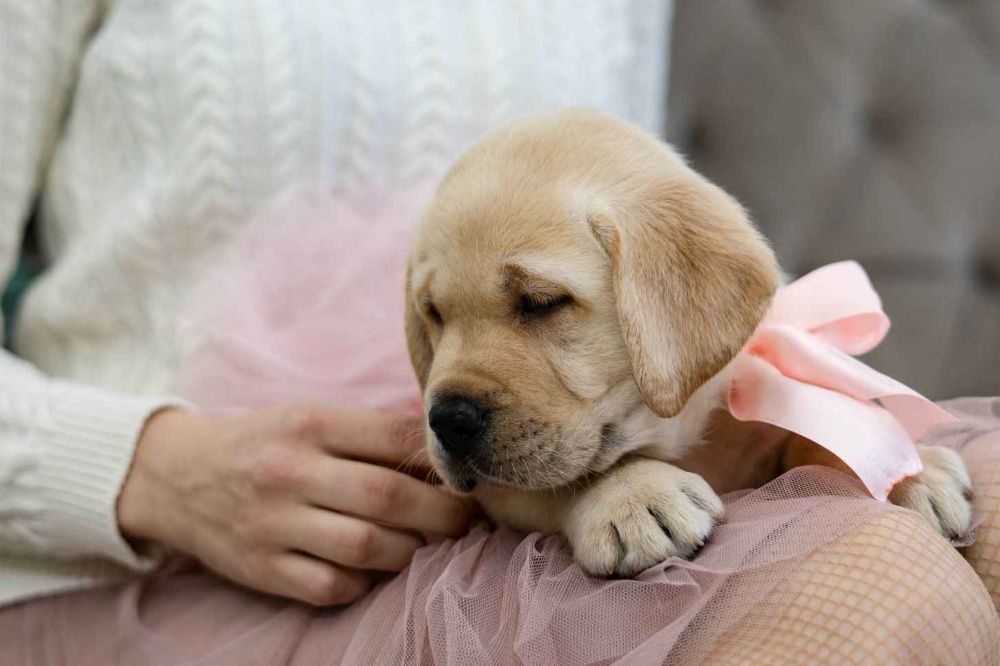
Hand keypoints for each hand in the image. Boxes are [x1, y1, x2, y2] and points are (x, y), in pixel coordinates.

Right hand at [117, 405, 473, 605]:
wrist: (176, 475)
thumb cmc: (264, 443)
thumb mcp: (308, 418)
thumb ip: (368, 432)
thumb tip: (444, 456)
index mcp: (309, 423)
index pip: (394, 436)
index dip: (443, 460)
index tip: (469, 477)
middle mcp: (290, 470)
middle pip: (387, 496)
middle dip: (443, 514)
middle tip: (468, 522)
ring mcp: (273, 523)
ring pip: (366, 547)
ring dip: (410, 552)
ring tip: (427, 548)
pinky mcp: (261, 568)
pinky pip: (331, 586)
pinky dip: (364, 582)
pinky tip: (374, 570)